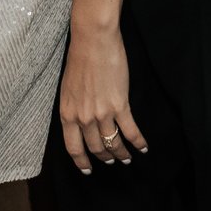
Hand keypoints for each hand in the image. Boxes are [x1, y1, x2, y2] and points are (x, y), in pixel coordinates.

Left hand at [57, 25, 144, 173]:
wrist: (93, 40)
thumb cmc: (79, 58)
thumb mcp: (68, 88)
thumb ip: (73, 107)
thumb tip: (79, 120)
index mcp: (67, 113)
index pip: (73, 147)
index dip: (81, 161)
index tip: (87, 170)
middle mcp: (83, 117)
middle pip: (95, 148)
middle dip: (104, 158)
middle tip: (110, 161)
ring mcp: (102, 113)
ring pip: (113, 143)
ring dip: (121, 154)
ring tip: (126, 158)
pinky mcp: (119, 105)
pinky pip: (130, 130)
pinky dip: (138, 142)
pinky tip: (143, 147)